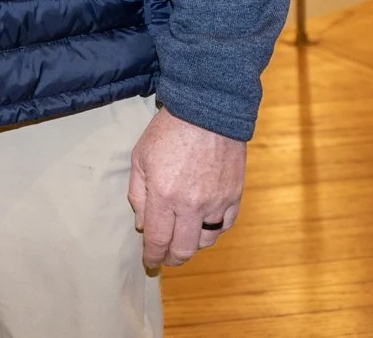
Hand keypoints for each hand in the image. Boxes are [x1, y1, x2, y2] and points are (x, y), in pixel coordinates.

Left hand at [126, 107, 246, 268]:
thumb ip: (138, 194)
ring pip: (206, 241)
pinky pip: (225, 225)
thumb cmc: (169, 130)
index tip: (150, 262)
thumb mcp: (140, 157)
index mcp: (164, 196)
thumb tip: (143, 225)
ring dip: (193, 245)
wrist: (208, 109)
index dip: (153, 256)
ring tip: (184, 239)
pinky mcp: (234, 195)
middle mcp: (192, 205)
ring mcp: (216, 201)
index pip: (158, 240)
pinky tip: (204, 225)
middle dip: (172, 259)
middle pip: (183, 249)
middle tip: (165, 258)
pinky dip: (213, 230)